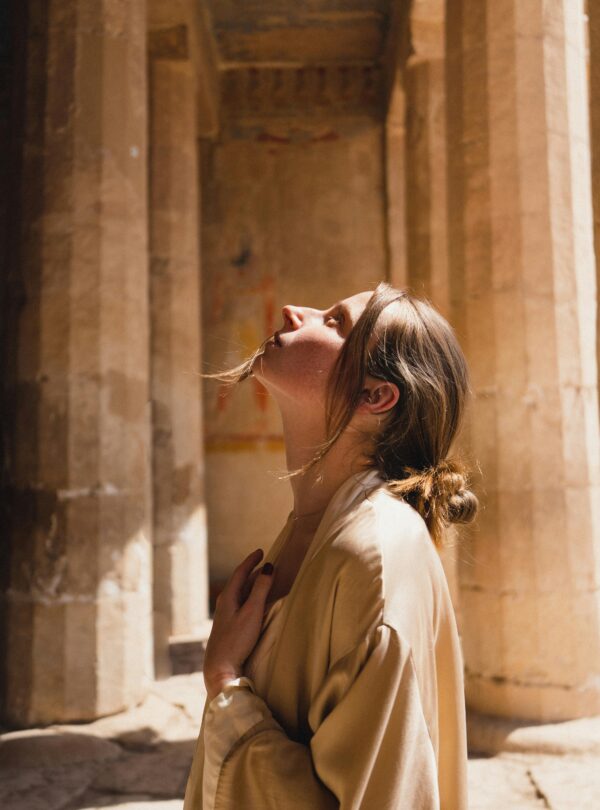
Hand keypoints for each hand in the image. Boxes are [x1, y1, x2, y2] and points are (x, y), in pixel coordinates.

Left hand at [203, 548, 274, 701]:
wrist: (219, 667)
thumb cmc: (236, 640)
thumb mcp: (252, 612)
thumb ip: (261, 589)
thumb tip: (268, 567)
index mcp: (228, 596)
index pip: (241, 572)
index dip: (251, 560)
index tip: (261, 551)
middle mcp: (224, 603)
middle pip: (240, 581)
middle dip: (252, 571)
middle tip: (265, 563)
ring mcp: (224, 615)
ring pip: (239, 592)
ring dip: (251, 584)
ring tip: (262, 579)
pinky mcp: (228, 626)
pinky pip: (239, 603)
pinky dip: (249, 596)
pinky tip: (253, 603)